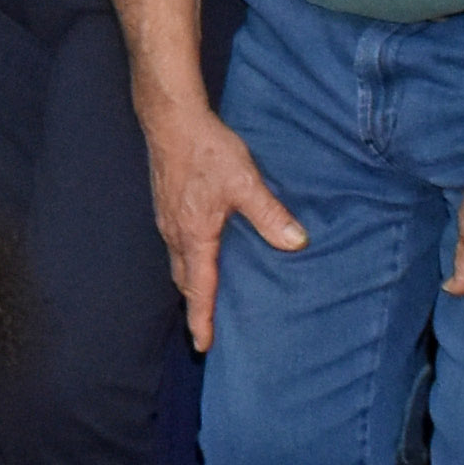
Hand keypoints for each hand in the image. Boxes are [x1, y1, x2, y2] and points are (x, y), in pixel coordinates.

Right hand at [148, 104, 310, 347]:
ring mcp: (168, 219)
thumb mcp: (245, 182)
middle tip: (205, 329)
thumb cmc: (206, 150)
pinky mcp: (167, 205)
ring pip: (179, 263)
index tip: (203, 345)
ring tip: (206, 297)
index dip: (202, 319)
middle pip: (184, 281)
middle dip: (194, 306)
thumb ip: (270, 215)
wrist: (171, 119)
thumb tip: (296, 242)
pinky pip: (177, 245)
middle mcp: (176, 233)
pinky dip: (188, 260)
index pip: (199, 288)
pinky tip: (202, 253)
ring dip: (191, 283)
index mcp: (194, 235)